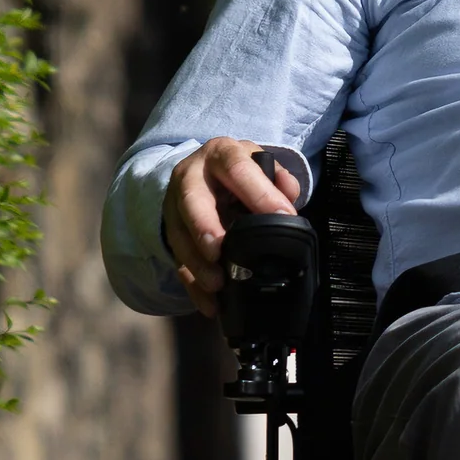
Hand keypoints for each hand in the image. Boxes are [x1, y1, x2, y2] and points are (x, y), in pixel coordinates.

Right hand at [159, 137, 308, 286]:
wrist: (203, 174)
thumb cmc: (238, 173)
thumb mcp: (258, 165)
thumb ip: (278, 177)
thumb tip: (288, 195)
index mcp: (220, 155)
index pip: (238, 169)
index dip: (260, 193)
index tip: (283, 217)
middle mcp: (191, 176)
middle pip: (192, 200)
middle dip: (204, 226)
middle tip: (218, 251)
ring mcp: (175, 206)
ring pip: (180, 236)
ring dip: (197, 264)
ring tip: (217, 285)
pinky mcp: (171, 233)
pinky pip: (178, 262)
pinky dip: (192, 286)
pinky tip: (209, 304)